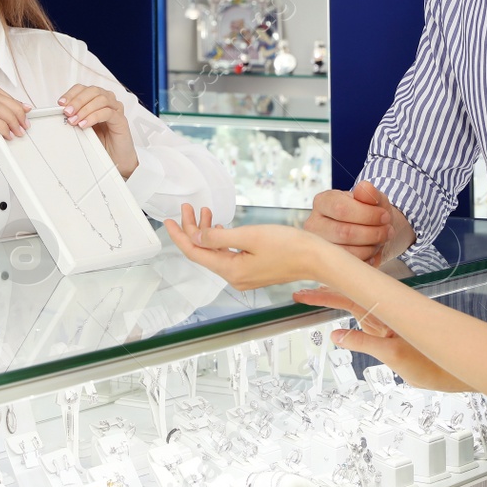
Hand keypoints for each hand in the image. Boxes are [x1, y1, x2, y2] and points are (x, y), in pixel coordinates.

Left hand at [60, 84, 138, 177]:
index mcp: (96, 100)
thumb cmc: (101, 142)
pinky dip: (94, 117)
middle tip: (67, 112)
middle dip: (77, 101)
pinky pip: (108, 113)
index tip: (61, 103)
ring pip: (101, 99)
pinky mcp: (121, 120)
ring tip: (75, 120)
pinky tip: (85, 124)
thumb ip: (75, 117)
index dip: (71, 94)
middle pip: (93, 91)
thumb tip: (62, 112)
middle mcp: (108, 102)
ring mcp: (116, 110)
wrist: (115, 158)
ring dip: (85, 109)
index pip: (84, 89)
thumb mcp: (83, 127)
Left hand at [164, 204, 328, 289]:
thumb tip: (196, 236)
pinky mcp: (254, 270)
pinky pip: (228, 255)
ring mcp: (244, 275)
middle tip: (187, 209)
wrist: (317, 258)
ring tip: (203, 211)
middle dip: (192, 230)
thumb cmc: (289, 246)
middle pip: (204, 253)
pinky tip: (219, 226)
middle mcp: (235, 277)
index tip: (169, 221)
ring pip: (216, 253)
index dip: (180, 236)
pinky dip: (220, 239)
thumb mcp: (250, 235)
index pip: (195, 253)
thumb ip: (219, 237)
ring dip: (207, 232)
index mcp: (231, 271)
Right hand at [291, 288, 470, 391]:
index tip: (302, 292)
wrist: (463, 371)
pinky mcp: (396, 338)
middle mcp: (387, 315)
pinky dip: (352, 326)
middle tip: (301, 292)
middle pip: (350, 299)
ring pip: (359, 312)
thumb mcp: (394, 356)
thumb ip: (363, 344)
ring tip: (315, 303)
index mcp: (385, 313)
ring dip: (338, 308)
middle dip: (326, 295)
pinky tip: (344, 329)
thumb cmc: (435, 363)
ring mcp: (391, 326)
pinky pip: (368, 328)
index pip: (348, 297)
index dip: (323, 293)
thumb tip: (335, 336)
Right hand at [304, 181, 410, 264]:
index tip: (386, 216)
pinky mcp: (328, 264)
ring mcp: (319, 247)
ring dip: (372, 247)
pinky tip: (372, 252)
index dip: (368, 215)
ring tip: (380, 240)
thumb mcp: (373, 199)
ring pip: (347, 253)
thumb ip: (370, 192)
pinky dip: (367, 260)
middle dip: (373, 233)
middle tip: (388, 231)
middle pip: (344, 233)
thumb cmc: (369, 212)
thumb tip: (365, 188)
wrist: (370, 231)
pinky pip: (350, 267)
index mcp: (322, 202)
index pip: (341, 209)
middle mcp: (314, 225)